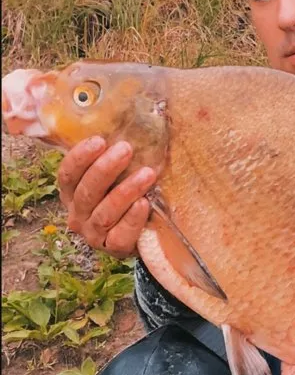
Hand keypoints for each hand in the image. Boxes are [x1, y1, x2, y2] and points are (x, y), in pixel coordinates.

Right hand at [58, 137, 155, 257]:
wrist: (139, 235)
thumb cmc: (123, 198)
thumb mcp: (114, 178)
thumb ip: (112, 159)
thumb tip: (128, 125)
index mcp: (72, 194)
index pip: (67, 175)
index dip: (80, 157)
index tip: (100, 140)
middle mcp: (77, 215)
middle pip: (86, 191)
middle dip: (106, 169)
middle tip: (126, 149)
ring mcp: (93, 234)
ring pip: (105, 213)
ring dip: (126, 191)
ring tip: (147, 174)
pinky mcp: (113, 248)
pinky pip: (120, 235)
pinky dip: (133, 219)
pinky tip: (144, 203)